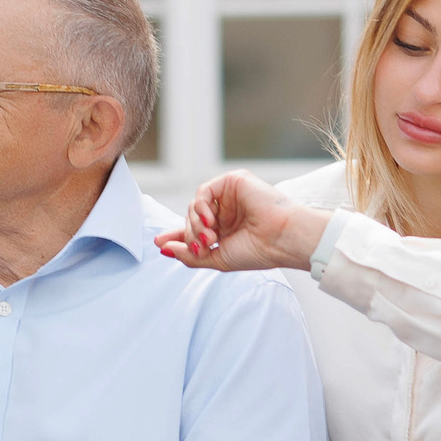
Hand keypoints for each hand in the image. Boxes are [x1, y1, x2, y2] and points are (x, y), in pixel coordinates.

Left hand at [154, 172, 329, 274]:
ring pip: (194, 206)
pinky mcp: (234, 181)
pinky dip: (200, 206)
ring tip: (211, 237)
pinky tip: (210, 219)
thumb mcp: (217, 259)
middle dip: (191, 235)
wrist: (281, 239)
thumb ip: (190, 254)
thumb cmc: (257, 251)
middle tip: (204, 245)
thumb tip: (165, 248)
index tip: (159, 242)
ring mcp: (230, 197)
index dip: (176, 236)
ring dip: (196, 224)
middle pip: (191, 219)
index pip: (194, 230)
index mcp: (225, 230)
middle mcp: (227, 213)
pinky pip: (203, 191)